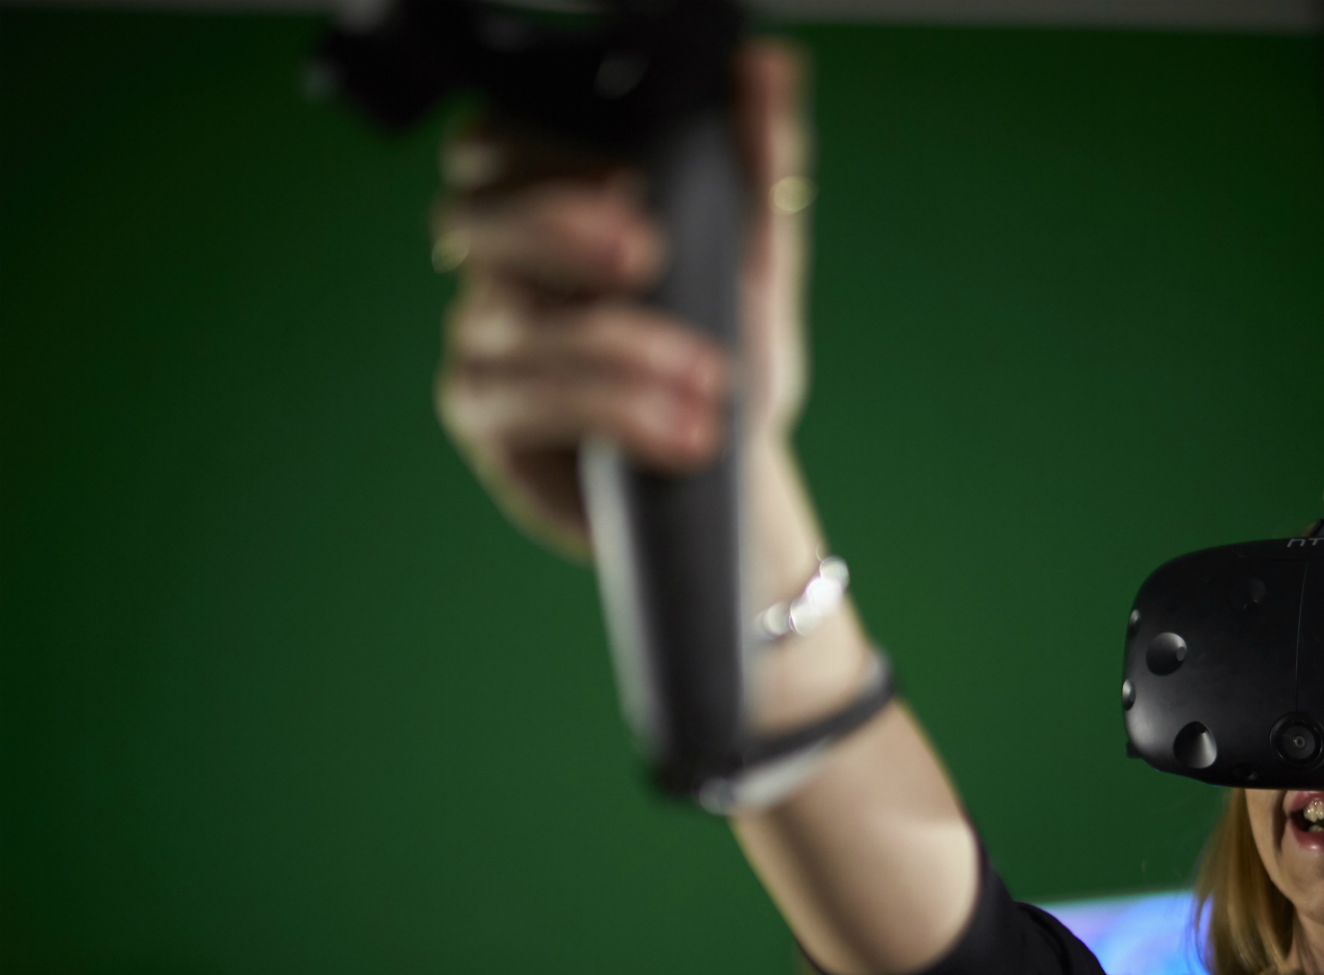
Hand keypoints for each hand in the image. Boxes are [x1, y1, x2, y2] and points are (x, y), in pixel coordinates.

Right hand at [431, 41, 812, 557]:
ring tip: (710, 380)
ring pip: (511, 320)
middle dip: (557, 225)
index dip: (544, 151)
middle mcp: (505, 268)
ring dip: (619, 348)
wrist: (732, 474)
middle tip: (646, 254)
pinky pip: (523, 400)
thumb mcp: (759, 260)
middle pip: (473, 216)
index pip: (497, 146)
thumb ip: (759, 162)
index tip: (632, 177)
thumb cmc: (726, 358)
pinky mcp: (489, 418)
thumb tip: (764, 66)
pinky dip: (612, 410)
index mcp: (552, 208)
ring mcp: (487, 343)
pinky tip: (680, 431)